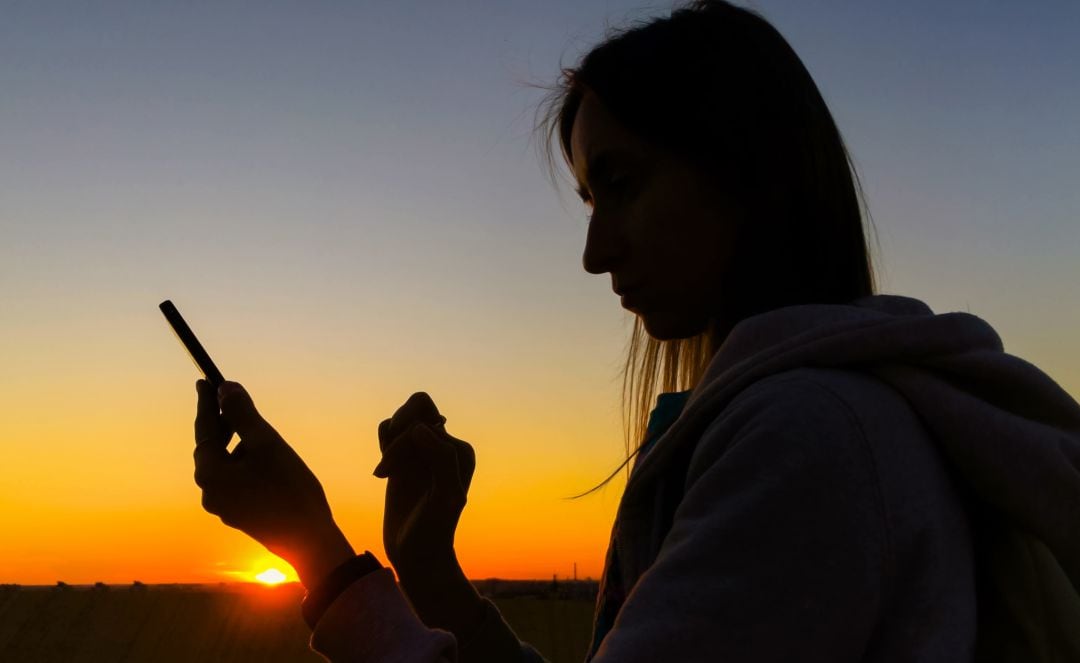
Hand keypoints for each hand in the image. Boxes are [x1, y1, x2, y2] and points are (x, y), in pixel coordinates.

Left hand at [193, 379, 354, 588]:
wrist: (308, 540)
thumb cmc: (289, 489)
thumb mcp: (266, 443)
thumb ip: (243, 414)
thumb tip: (224, 388)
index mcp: (210, 473)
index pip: (204, 429)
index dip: (205, 403)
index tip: (205, 380)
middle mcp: (210, 492)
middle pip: (211, 448)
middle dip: (221, 423)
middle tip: (229, 399)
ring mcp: (224, 506)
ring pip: (224, 465)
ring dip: (235, 444)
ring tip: (253, 429)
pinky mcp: (239, 515)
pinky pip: (235, 480)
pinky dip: (243, 462)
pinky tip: (262, 459)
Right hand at [374, 392, 475, 576]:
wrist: (417, 555)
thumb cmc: (434, 530)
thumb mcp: (445, 498)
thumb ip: (442, 459)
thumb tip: (421, 428)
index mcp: (459, 450)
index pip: (427, 421)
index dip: (405, 442)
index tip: (395, 473)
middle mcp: (444, 447)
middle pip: (417, 407)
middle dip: (398, 428)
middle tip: (389, 463)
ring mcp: (423, 453)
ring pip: (402, 419)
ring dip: (389, 441)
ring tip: (387, 472)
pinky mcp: (404, 461)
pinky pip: (390, 433)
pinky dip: (384, 443)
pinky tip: (384, 473)